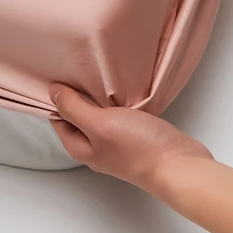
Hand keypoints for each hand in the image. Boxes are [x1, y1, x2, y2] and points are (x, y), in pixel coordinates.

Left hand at [50, 83, 212, 192]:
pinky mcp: (133, 135)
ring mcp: (114, 141)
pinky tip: (118, 87)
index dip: (56, 95)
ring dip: (97, 95)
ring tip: (96, 72)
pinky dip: (115, 100)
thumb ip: (74, 108)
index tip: (58, 73)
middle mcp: (94, 146)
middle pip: (77, 114)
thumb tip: (52, 92)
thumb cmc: (139, 148)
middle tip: (77, 67)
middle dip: (76, 93)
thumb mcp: (100, 124)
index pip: (57, 116)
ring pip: (98, 113)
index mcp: (79, 146)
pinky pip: (117, 113)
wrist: (180, 165)